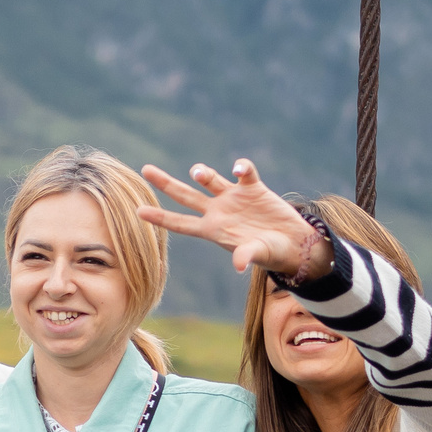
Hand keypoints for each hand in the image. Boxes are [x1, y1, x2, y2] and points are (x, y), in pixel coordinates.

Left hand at [136, 159, 327, 279]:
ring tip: (198, 174)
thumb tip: (238, 264)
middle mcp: (219, 211)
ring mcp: (233, 197)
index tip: (138, 211)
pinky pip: (244, 172)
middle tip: (146, 169)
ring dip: (202, 174)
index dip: (160, 217)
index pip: (180, 223)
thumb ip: (246, 255)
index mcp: (213, 230)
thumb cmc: (272, 253)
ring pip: (210, 180)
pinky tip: (239, 170)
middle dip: (166, 183)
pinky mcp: (253, 187)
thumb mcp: (258, 254)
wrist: (293, 243)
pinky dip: (242, 167)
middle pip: (186, 196)